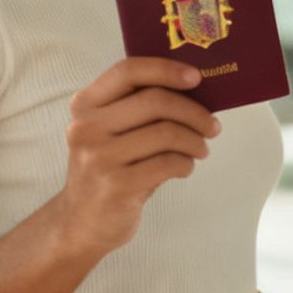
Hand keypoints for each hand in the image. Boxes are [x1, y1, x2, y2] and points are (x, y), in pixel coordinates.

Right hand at [57, 57, 219, 254]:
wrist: (80, 222)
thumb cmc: (108, 169)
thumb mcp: (109, 132)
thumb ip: (137, 108)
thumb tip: (194, 90)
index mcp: (85, 105)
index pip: (128, 71)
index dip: (166, 69)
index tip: (196, 77)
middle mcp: (86, 127)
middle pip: (155, 101)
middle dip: (194, 112)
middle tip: (212, 126)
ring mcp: (98, 157)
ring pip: (166, 133)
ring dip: (195, 141)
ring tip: (200, 150)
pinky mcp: (115, 186)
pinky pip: (167, 163)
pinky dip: (185, 164)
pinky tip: (184, 168)